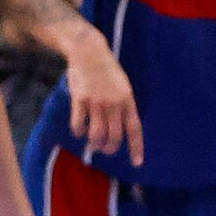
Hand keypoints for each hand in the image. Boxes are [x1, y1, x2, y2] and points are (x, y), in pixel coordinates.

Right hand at [64, 35, 144, 166]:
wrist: (89, 52)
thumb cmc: (107, 70)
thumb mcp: (123, 86)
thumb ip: (123, 105)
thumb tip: (121, 127)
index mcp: (127, 100)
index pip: (134, 129)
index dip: (136, 148)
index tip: (137, 163)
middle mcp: (114, 104)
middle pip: (114, 137)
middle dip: (110, 149)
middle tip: (106, 150)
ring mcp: (96, 102)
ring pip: (97, 134)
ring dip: (95, 144)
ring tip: (93, 144)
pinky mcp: (80, 100)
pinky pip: (79, 124)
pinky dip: (79, 132)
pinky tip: (79, 131)